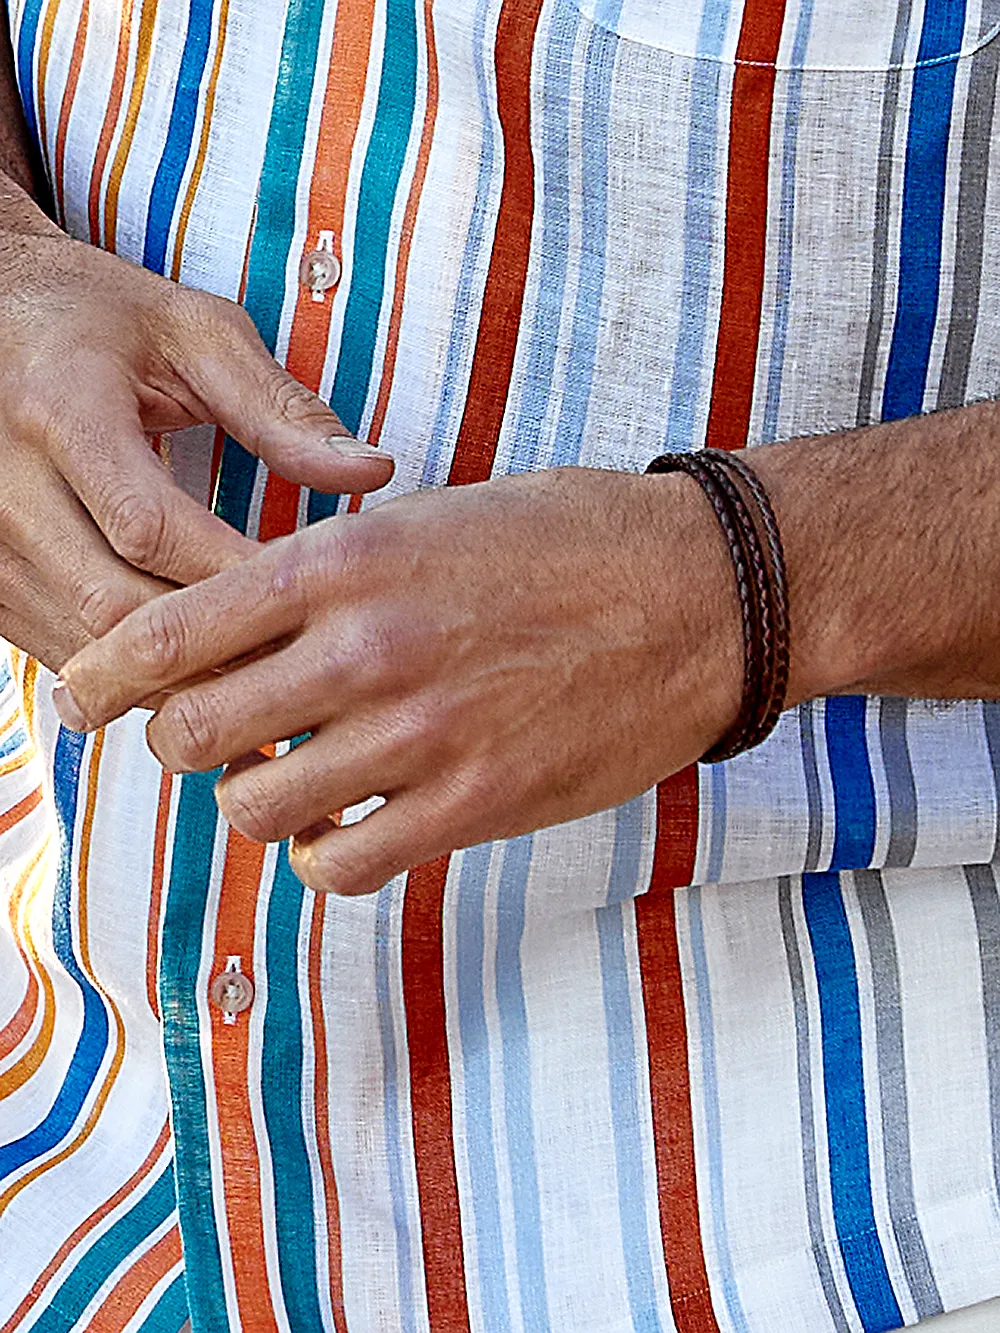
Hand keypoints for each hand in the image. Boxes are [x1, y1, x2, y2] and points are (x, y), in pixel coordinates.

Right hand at [0, 175, 391, 668]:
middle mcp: (1, 482)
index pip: (150, 527)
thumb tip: (373, 472)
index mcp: (59, 408)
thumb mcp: (194, 335)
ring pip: (85, 644)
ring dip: (177, 671)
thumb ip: (280, 409)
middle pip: (114, 602)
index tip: (310, 589)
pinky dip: (133, 672)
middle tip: (298, 648)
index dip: (236, 573)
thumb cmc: (97, 319)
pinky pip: (60, 652)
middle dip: (213, 638)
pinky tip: (198, 665)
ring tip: (260, 669)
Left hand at [53, 468, 742, 894]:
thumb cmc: (573, 540)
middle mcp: (367, 648)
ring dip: (258, 798)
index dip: (104, 676)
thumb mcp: (436, 518)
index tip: (81, 699)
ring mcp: (420, 735)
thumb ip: (334, 574)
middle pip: (193, 733)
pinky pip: (341, 865)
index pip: (172, 630)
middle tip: (209, 738)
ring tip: (293, 777)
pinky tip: (350, 823)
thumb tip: (253, 626)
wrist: (706, 594)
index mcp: (348, 559)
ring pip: (257, 808)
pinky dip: (325, 853)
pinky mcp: (475, 806)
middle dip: (180, 743)